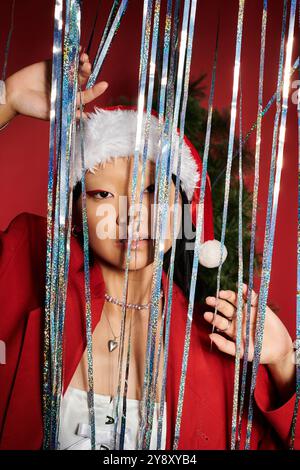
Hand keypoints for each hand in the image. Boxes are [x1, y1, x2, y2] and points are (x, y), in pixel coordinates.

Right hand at [2, 51, 107, 124]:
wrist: (15, 95)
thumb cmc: (32, 108)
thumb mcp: (52, 113)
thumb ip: (68, 113)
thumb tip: (85, 117)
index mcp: (69, 100)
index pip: (85, 95)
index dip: (95, 90)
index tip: (104, 85)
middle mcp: (67, 88)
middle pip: (82, 78)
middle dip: (86, 72)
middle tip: (87, 65)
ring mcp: (61, 75)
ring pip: (75, 67)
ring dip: (82, 61)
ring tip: (84, 57)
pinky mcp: (53, 64)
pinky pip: (65, 58)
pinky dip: (72, 53)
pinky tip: (78, 49)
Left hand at [204, 283, 294, 399]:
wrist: (279, 350)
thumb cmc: (259, 352)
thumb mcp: (242, 352)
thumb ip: (226, 346)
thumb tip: (210, 336)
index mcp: (232, 329)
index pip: (220, 322)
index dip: (213, 318)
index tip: (206, 315)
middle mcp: (238, 318)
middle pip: (225, 309)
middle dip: (217, 304)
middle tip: (209, 300)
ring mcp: (248, 311)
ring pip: (236, 300)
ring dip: (229, 295)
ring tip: (222, 293)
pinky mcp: (259, 306)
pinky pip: (252, 297)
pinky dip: (247, 291)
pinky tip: (241, 287)